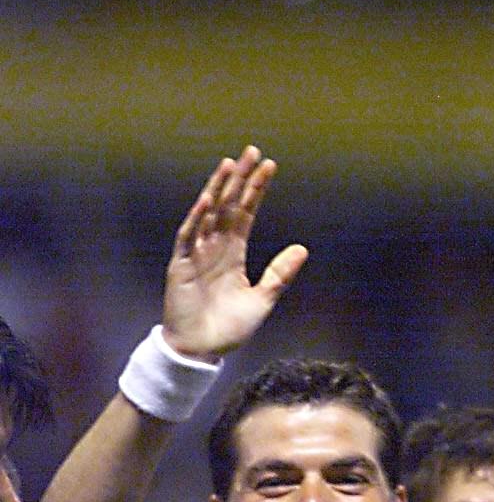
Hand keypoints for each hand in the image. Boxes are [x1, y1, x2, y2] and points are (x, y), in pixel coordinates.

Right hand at [161, 147, 306, 361]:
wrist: (203, 351)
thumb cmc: (229, 327)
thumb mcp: (264, 298)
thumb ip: (280, 273)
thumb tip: (302, 248)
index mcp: (234, 252)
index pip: (246, 212)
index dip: (256, 189)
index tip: (269, 166)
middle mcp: (215, 246)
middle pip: (229, 204)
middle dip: (240, 178)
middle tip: (251, 151)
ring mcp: (197, 253)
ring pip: (209, 213)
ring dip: (218, 188)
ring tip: (229, 164)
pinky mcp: (182, 265)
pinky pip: (189, 236)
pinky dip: (198, 218)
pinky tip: (209, 200)